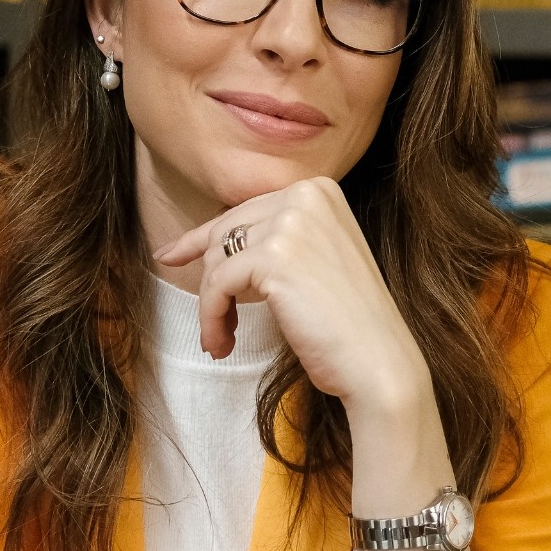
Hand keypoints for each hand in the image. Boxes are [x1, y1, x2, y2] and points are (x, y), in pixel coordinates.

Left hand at [150, 177, 431, 413]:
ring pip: (218, 258)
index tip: (172, 256)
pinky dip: (212, 317)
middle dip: (211, 279)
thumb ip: (275, 238)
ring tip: (222, 338)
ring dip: (213, 304)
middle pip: (226, 231)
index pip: (244, 211)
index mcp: (320, 189)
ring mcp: (292, 221)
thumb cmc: (348, 323)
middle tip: (212, 321)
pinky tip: (223, 343)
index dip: (204, 239)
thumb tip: (205, 241)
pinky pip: (217, 284)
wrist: (378, 361)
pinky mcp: (274, 256)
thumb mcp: (314, 261)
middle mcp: (307, 195)